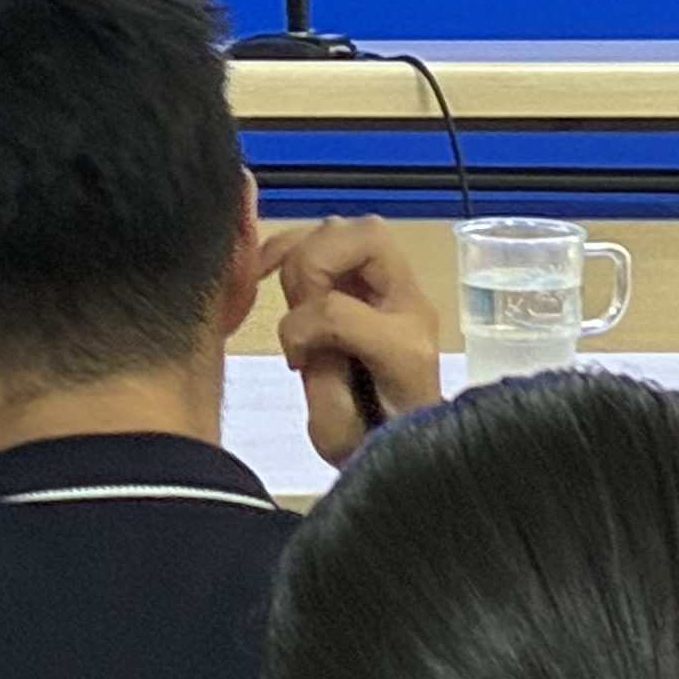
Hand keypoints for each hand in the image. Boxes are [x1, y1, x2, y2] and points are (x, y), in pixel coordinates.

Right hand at [266, 213, 443, 465]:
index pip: (341, 308)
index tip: (298, 363)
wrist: (408, 449)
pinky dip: (295, 245)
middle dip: (311, 269)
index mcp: (404, 348)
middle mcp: (411, 306)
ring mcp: (398, 289)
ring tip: (286, 293)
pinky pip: (338, 237)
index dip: (303, 329)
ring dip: (304, 254)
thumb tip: (303, 339)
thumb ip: (321, 389)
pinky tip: (267, 265)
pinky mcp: (375, 284)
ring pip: (349, 228)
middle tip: (297, 312)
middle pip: (364, 239)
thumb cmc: (374, 448)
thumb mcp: (339, 439)